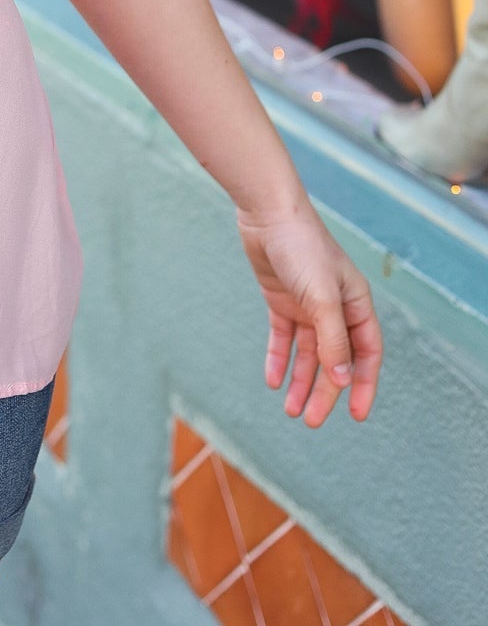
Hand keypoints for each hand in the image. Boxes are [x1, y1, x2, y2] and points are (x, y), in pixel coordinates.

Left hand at [235, 196, 382, 428]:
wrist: (267, 213)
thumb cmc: (303, 248)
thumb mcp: (322, 297)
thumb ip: (333, 339)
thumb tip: (342, 378)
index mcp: (355, 304)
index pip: (366, 353)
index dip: (363, 384)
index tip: (356, 415)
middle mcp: (334, 307)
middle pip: (334, 359)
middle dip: (325, 391)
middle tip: (311, 421)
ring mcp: (307, 304)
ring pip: (308, 353)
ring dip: (301, 381)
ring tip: (290, 410)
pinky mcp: (281, 299)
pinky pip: (283, 337)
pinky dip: (279, 357)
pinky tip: (272, 380)